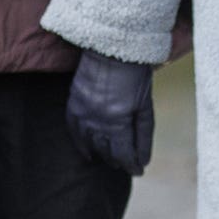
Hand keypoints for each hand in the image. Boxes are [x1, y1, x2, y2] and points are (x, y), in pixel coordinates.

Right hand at [66, 50, 156, 175]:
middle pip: (106, 151)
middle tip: (126, 163)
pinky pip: (73, 131)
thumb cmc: (135, 75)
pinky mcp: (73, 104)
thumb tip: (143, 161)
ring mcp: (82, 112)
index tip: (138, 170)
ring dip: (100, 154)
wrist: (113, 48)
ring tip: (110, 159)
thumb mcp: (145, 106)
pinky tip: (87, 152)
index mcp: (117, 121)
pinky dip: (80, 143)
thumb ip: (144, 135)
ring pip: (89, 144)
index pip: (123, 154)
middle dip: (118, 160)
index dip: (132, 165)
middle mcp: (96, 120)